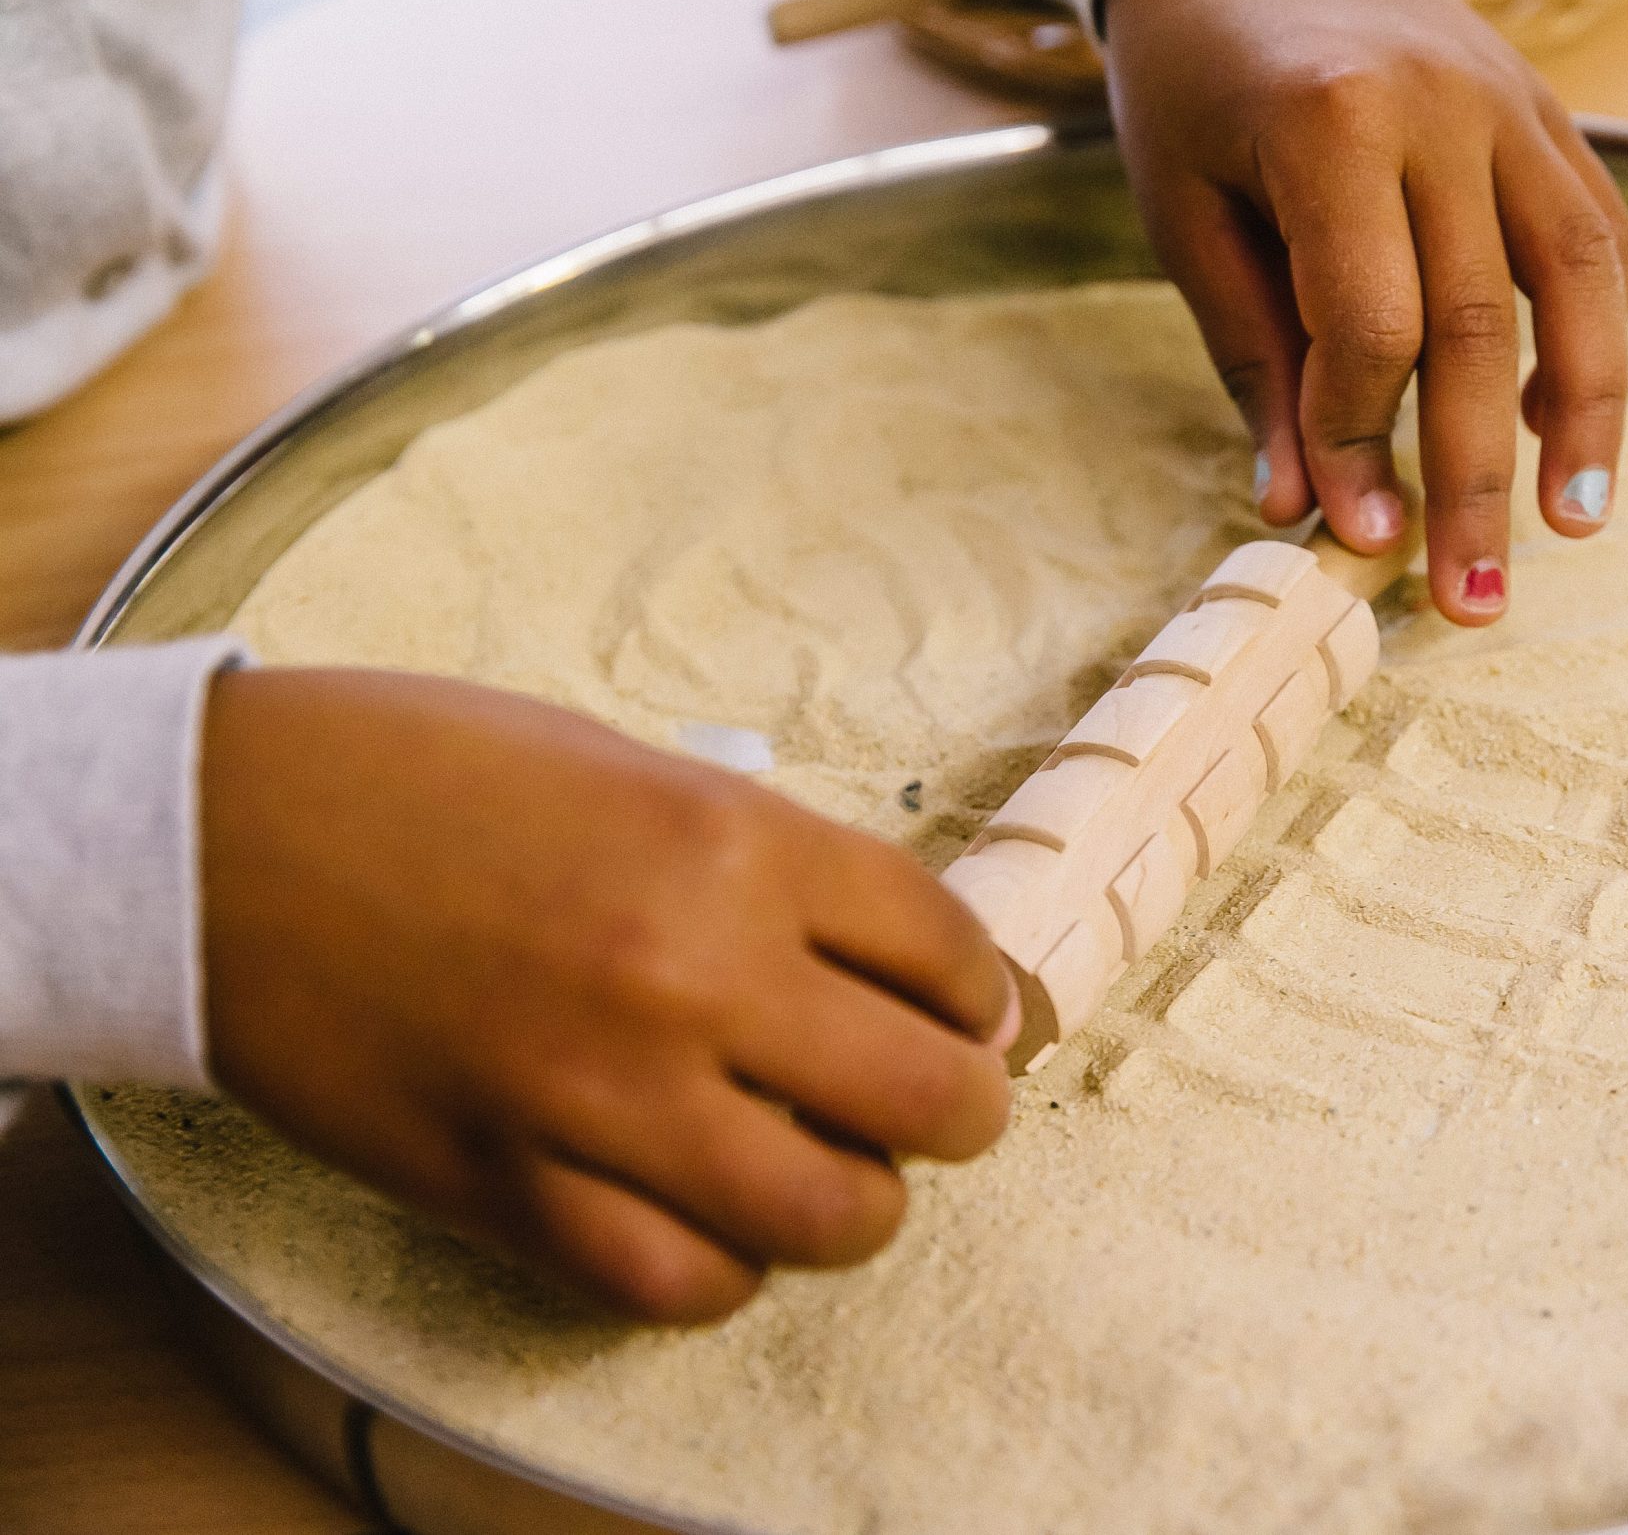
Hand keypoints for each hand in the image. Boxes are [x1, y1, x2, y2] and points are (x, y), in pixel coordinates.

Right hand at [199, 668, 1016, 1323]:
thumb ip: (768, 865)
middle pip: (930, 1097)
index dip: (983, 995)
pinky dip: (724, 1268)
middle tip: (940, 1104)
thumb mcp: (635, 767)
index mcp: (732, 842)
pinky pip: (680, 1283)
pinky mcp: (509, 1188)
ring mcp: (600, 1095)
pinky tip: (716, 1223)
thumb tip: (891, 963)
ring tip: (836, 1173)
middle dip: (963, 1109)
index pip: (945, 950)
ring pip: (828, 1215)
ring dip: (860, 1204)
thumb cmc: (426, 773)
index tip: (974, 1014)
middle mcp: (690, 973)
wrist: (221, 835)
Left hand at [1101, 0, 1627, 625]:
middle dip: (1478, 476)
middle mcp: (1443, 108)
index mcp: (1332, 122)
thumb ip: (1255, 358)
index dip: (1363, 440)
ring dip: (1586, 417)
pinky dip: (1596, 332)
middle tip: (1472, 599)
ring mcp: (1513, 103)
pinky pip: (1596, 236)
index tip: (1357, 534)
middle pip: (1483, 323)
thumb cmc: (1193, 84)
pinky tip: (1565, 420)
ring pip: (1580, 281)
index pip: (1371, 322)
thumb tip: (1305, 504)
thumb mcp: (1186, 215)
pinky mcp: (1548, 113)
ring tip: (1572, 525)